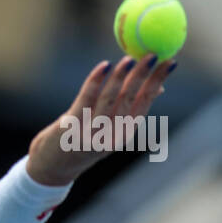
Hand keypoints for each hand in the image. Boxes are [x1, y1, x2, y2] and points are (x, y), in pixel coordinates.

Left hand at [26, 55, 174, 186]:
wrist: (53, 167)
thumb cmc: (85, 141)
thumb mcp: (112, 129)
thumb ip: (130, 108)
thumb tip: (159, 88)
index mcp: (124, 132)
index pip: (145, 102)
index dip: (158, 82)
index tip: (169, 62)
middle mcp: (111, 133)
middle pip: (130, 100)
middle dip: (144, 76)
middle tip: (153, 55)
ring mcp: (91, 131)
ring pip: (109, 99)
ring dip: (121, 77)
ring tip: (130, 58)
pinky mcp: (72, 125)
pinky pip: (86, 99)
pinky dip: (95, 82)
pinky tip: (104, 66)